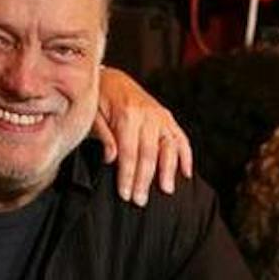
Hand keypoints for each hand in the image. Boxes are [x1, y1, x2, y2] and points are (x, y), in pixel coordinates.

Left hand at [94, 67, 192, 205]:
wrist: (110, 78)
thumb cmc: (98, 100)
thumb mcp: (92, 115)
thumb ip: (103, 135)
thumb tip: (111, 158)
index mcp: (126, 113)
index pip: (128, 151)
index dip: (127, 175)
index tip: (125, 194)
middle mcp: (147, 114)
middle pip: (149, 153)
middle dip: (145, 179)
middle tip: (141, 201)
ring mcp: (160, 115)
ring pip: (169, 146)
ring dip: (169, 170)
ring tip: (167, 190)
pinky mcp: (167, 117)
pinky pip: (180, 138)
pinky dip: (186, 156)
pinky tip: (187, 173)